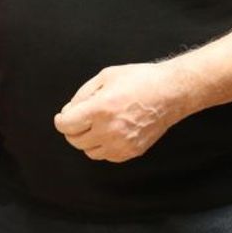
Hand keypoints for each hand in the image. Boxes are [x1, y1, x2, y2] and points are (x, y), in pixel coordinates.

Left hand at [53, 62, 186, 162]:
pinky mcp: (132, 151)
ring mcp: (121, 143)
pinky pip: (107, 156)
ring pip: (89, 152)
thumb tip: (69, 112)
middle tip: (79, 120)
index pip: (67, 125)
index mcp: (100, 109)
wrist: (170, 93)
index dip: (61, 120)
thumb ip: (82, 94)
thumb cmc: (140, 80)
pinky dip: (103, 146)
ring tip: (96, 125)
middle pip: (75, 140)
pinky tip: (110, 132)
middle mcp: (109, 129)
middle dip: (72, 130)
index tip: (63, 117)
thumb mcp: (106, 76)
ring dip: (87, 139)